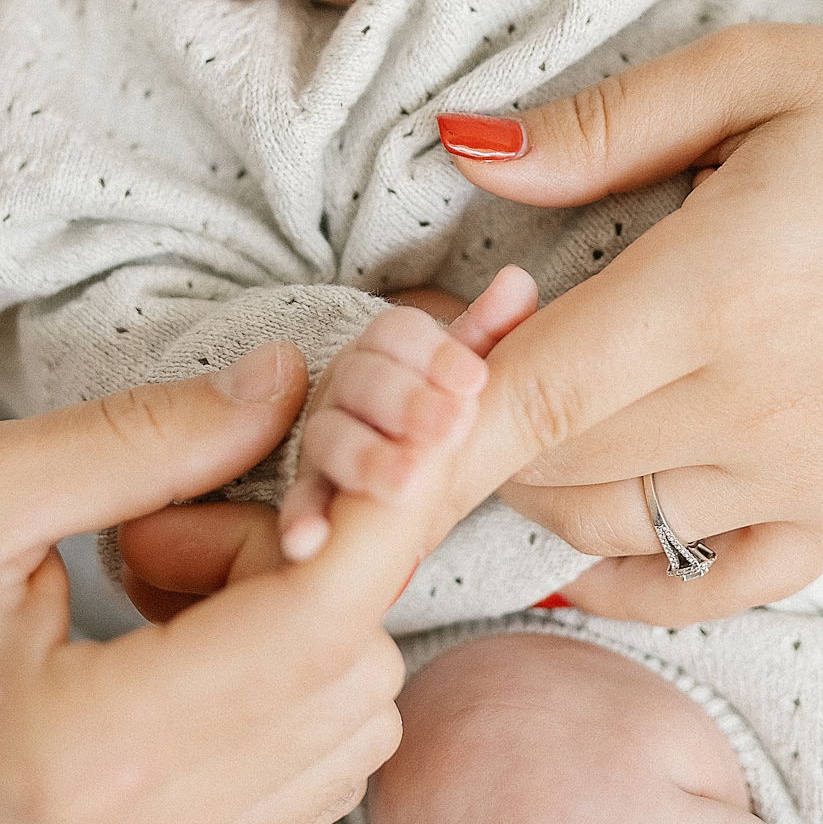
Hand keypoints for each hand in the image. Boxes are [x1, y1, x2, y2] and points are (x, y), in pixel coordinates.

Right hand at [0, 346, 457, 823]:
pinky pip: (312, 767)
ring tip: (166, 580)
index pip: (322, 617)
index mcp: (98, 745)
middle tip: (179, 516)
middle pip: (357, 663)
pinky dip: (287, 678)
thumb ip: (145, 436)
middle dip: (313, 557)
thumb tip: (288, 380)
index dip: (379, 501)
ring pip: (355, 718)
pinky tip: (183, 637)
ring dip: (303, 621)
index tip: (387, 416)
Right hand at [278, 266, 538, 560]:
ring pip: (332, 438)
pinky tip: (312, 542)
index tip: (475, 380)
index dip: (435, 353)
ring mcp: (324, 438)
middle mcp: (346, 386)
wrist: (396, 459)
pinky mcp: (312, 493)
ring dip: (366, 459)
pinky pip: (304, 503)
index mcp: (385, 348)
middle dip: (406, 403)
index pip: (398, 333)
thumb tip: (518, 281)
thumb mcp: (465, 370)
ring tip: (407, 485)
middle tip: (450, 429)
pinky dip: (304, 519)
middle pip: (363, 379)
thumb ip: (490, 330)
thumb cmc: (438, 407)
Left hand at [434, 24, 822, 622]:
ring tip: (519, 410)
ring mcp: (801, 476)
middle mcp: (754, 405)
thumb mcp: (750, 75)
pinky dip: (619, 583)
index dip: (437, 404)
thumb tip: (463, 149)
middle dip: (466, 424)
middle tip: (448, 356)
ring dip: (531, 483)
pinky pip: (705, 591)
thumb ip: (597, 126)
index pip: (536, 390)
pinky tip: (572, 550)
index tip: (388, 374)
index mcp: (719, 288)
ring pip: (605, 527)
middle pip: (550, 464)